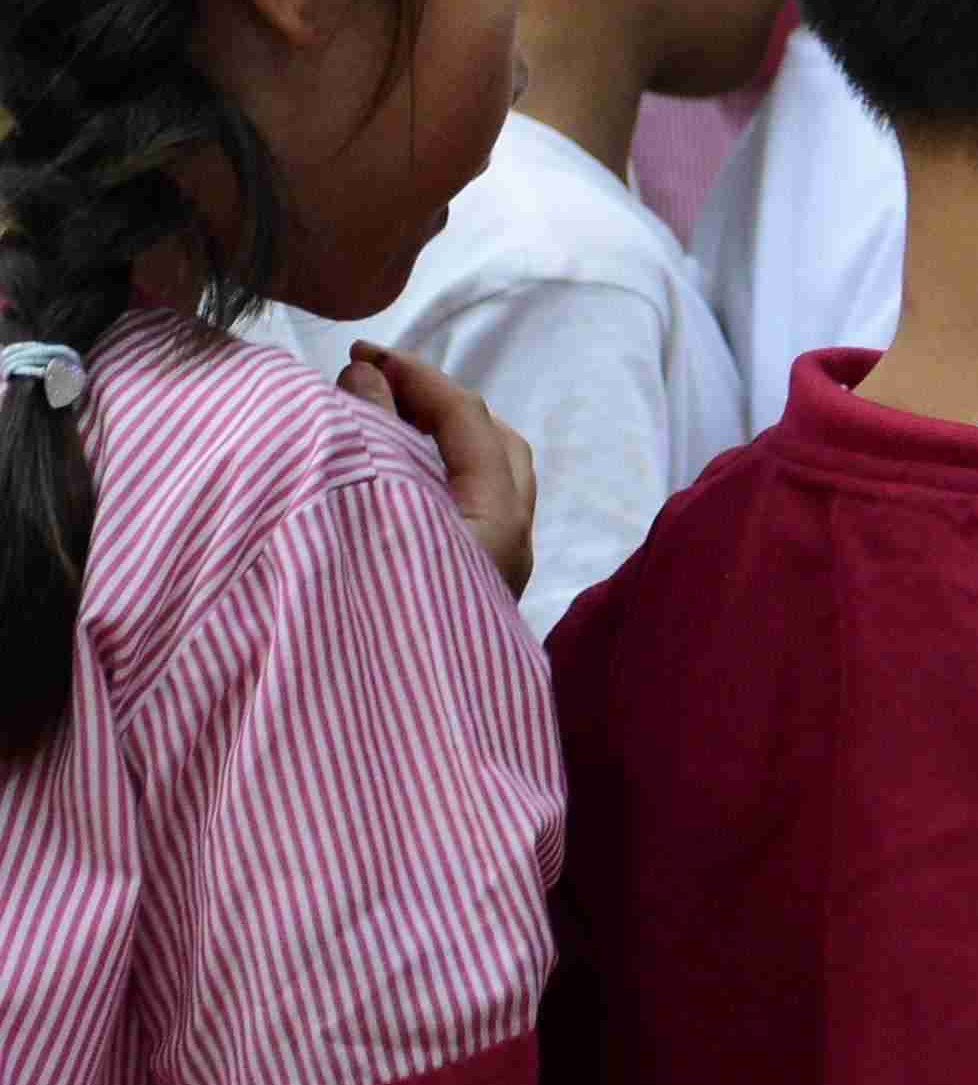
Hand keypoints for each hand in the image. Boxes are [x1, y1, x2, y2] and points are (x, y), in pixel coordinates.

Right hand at [339, 344, 534, 596]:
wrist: (374, 732)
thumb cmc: (372, 617)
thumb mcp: (366, 514)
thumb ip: (371, 437)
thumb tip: (368, 373)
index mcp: (497, 521)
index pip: (468, 420)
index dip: (416, 376)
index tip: (361, 353)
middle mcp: (509, 544)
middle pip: (492, 444)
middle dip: (437, 402)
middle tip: (377, 382)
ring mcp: (493, 571)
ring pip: (483, 479)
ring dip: (436, 441)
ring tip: (378, 420)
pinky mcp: (466, 590)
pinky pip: (465, 510)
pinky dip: (432, 476)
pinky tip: (387, 476)